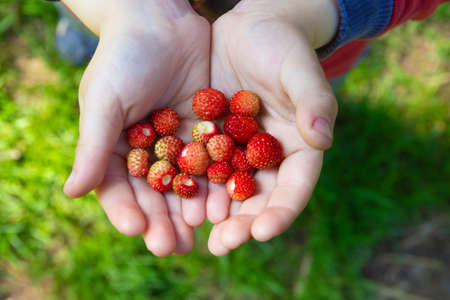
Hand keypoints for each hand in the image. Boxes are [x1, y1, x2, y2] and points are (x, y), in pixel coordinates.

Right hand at [62, 0, 209, 255]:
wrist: (161, 20)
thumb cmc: (123, 57)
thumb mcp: (104, 100)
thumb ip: (93, 146)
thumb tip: (71, 193)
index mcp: (116, 148)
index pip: (118, 188)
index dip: (126, 210)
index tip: (137, 230)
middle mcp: (148, 151)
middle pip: (154, 195)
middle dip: (162, 222)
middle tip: (172, 248)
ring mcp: (178, 143)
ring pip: (185, 185)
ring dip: (190, 211)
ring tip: (198, 235)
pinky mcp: (206, 130)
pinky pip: (211, 163)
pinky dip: (216, 183)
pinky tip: (224, 203)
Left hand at [207, 0, 338, 254]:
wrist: (250, 30)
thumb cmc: (283, 46)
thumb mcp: (300, 70)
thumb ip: (314, 102)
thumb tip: (323, 138)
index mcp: (299, 148)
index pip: (294, 188)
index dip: (280, 212)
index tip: (262, 232)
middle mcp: (269, 157)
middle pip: (259, 199)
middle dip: (242, 224)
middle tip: (222, 244)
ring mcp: (239, 152)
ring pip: (228, 191)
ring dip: (215, 215)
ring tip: (196, 234)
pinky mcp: (213, 141)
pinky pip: (202, 168)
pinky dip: (193, 187)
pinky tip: (178, 201)